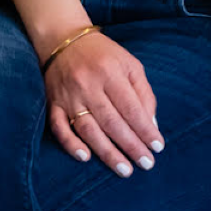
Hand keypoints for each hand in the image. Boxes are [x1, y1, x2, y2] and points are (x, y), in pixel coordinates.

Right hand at [42, 30, 164, 177]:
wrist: (64, 40)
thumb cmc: (104, 55)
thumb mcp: (130, 64)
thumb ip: (143, 93)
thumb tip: (152, 125)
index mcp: (110, 73)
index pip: (131, 108)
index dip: (145, 129)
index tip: (158, 147)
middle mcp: (88, 85)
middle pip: (112, 122)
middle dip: (131, 146)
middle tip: (146, 164)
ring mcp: (68, 96)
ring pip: (88, 129)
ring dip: (107, 153)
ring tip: (125, 170)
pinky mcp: (53, 103)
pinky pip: (59, 127)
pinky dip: (71, 144)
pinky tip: (85, 157)